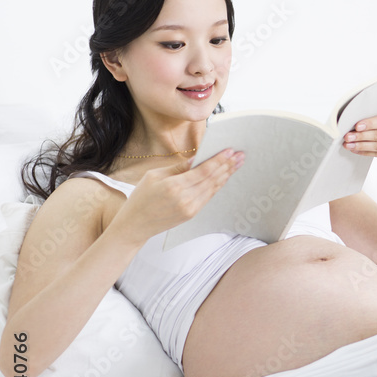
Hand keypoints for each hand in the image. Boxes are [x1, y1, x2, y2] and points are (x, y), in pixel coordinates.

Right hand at [113, 148, 243, 241]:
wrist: (136, 225)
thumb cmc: (141, 197)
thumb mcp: (154, 176)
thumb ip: (179, 167)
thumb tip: (198, 158)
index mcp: (174, 186)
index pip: (203, 171)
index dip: (219, 160)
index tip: (230, 151)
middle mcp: (185, 199)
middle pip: (212, 179)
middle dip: (228, 166)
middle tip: (240, 155)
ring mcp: (191, 208)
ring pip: (213, 188)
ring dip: (227, 175)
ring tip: (237, 164)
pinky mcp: (192, 214)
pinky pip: (208, 196)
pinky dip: (218, 185)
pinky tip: (224, 176)